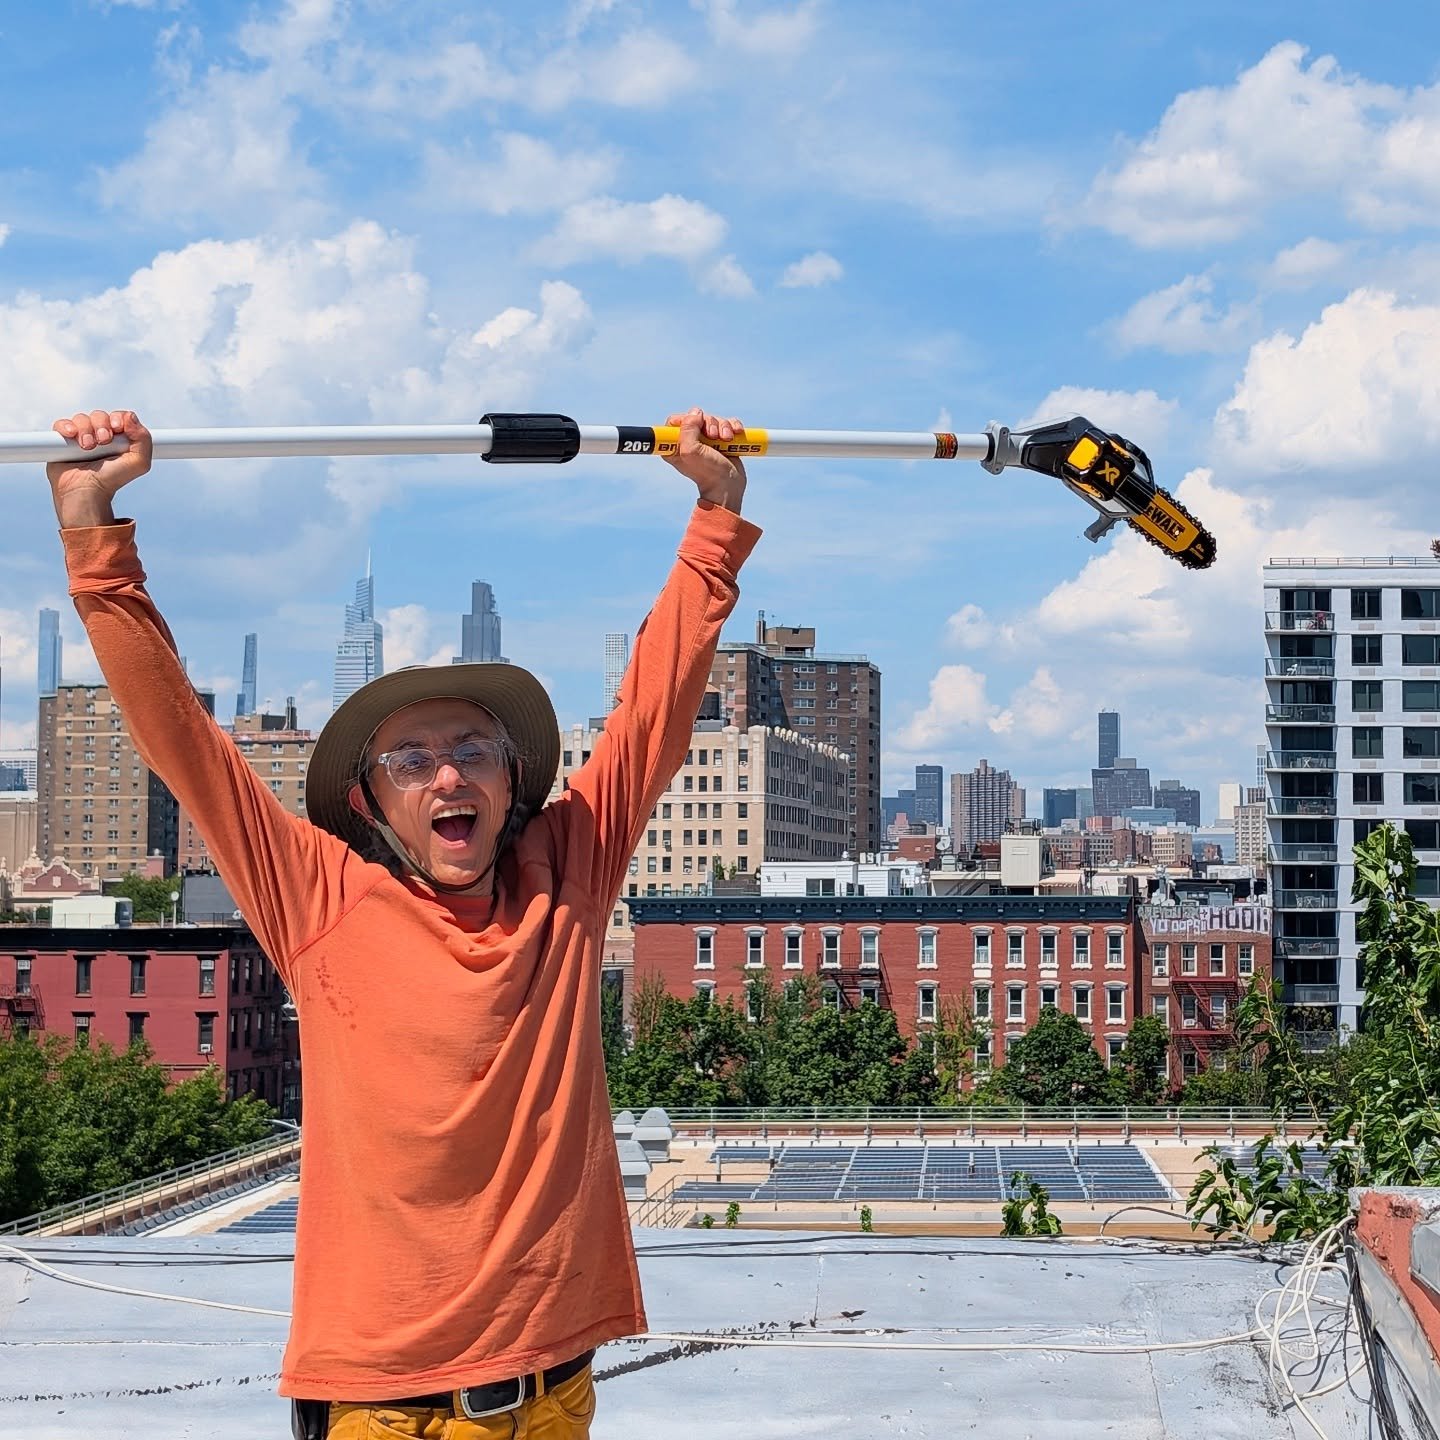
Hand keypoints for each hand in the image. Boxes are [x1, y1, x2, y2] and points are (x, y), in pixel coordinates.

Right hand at [46, 409, 152, 527]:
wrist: (88, 490)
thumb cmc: (113, 479)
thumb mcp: (138, 462)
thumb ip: (143, 439)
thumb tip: (130, 416)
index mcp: (119, 438)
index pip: (119, 416)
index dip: (118, 418)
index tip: (117, 428)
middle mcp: (100, 435)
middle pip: (100, 415)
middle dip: (102, 425)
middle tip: (104, 441)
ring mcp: (81, 437)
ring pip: (82, 418)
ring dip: (86, 429)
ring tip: (88, 447)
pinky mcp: (63, 441)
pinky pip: (62, 424)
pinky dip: (66, 426)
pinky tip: (71, 435)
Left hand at [661, 407, 746, 512]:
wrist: (728, 484)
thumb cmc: (707, 472)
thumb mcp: (691, 450)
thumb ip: (687, 428)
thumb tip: (695, 413)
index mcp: (676, 445)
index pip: (674, 421)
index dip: (685, 420)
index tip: (695, 427)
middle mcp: (690, 441)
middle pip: (697, 417)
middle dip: (708, 423)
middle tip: (713, 436)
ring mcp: (707, 440)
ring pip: (714, 419)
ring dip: (723, 427)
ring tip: (726, 440)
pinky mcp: (723, 440)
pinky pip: (728, 423)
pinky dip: (733, 426)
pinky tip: (736, 434)